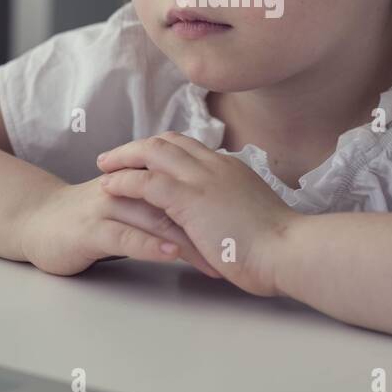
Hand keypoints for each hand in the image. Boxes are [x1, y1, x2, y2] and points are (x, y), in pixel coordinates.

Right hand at [19, 177, 218, 278]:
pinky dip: (151, 243)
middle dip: (210, 227)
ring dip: (188, 239)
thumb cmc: (89, 216)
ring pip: (156, 217)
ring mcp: (109, 207)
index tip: (244, 229)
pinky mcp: (91, 230)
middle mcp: (128, 188)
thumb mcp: (132, 204)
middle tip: (238, 250)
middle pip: (178, 201)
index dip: (217, 205)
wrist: (37, 222)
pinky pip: (126, 236)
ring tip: (215, 257)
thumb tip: (205, 210)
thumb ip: (163, 201)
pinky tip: (171, 252)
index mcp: (142, 177)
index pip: (186, 185)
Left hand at [96, 132, 298, 296]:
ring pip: (153, 152)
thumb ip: (236, 208)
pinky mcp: (190, 199)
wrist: (288, 250)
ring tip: (104, 167)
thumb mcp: (254, 215)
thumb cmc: (278, 245)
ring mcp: (202, 179)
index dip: (164, 150)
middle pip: (168, 141)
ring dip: (124, 157)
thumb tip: (227, 216)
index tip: (146, 157)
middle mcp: (215, 166)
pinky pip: (147, 181)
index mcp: (231, 169)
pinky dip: (125, 180)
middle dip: (138, 147)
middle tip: (115, 156)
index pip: (190, 147)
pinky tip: (110, 186)